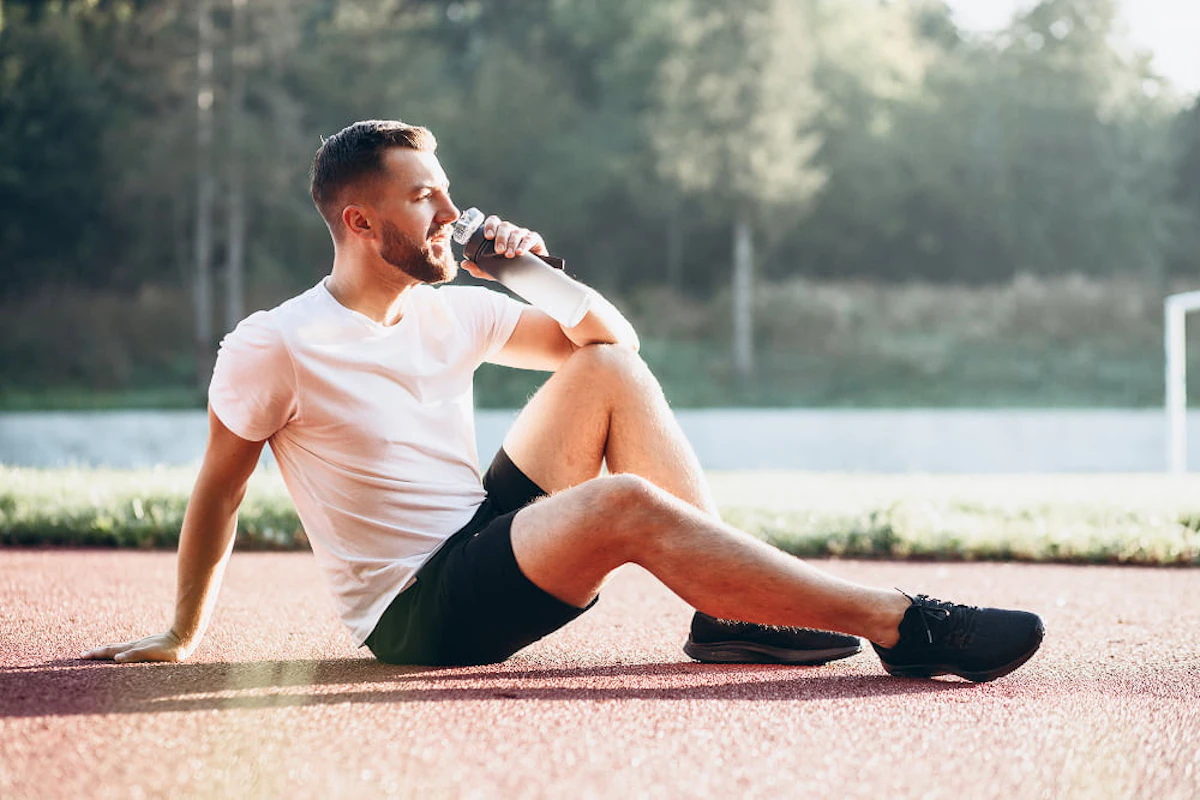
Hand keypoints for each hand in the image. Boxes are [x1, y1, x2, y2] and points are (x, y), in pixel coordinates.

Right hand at [80, 630, 194, 663]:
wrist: (184, 637)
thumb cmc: (170, 648)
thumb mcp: (153, 653)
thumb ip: (135, 655)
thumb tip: (116, 659)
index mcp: (132, 649)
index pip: (110, 651)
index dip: (96, 654)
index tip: (81, 656)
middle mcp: (134, 647)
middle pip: (111, 649)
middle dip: (96, 653)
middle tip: (81, 655)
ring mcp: (139, 646)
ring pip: (118, 648)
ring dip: (106, 652)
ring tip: (95, 654)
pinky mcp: (146, 647)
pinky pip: (127, 650)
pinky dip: (118, 652)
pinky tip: (118, 655)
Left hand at [461, 215, 547, 279]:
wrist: (528, 276)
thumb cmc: (508, 268)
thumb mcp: (492, 270)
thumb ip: (478, 268)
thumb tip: (464, 264)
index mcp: (498, 233)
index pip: (493, 222)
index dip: (490, 226)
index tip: (488, 236)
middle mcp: (510, 231)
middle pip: (504, 226)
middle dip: (501, 237)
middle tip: (498, 250)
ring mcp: (523, 234)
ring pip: (516, 232)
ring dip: (511, 243)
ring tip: (509, 254)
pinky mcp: (534, 240)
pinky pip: (530, 238)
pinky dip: (525, 244)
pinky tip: (520, 252)